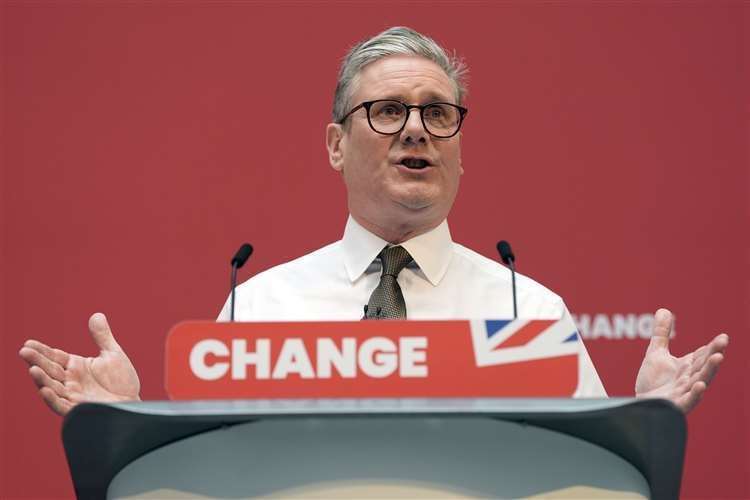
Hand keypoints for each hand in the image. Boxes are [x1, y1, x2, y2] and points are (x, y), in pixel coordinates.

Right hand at [19, 313, 140, 415]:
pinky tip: (45, 390)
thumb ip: (102, 337)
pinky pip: (62, 405)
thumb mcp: (112, 354)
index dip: (42, 351)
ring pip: (53, 387)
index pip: (55, 356)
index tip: (28, 343)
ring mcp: (73, 395)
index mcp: (76, 366)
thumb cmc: (121, 380)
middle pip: (50, 370)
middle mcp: (71, 380)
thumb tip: (97, 315)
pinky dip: (53, 399)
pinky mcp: (78, 409)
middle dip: (37, 361)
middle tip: (24, 352)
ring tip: (33, 369)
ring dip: (42, 379)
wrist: (131, 403)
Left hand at [635, 308, 727, 412]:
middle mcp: (689, 379)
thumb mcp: (656, 353)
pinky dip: (695, 394)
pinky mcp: (675, 406)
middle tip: (723, 342)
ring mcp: (684, 393)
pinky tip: (700, 386)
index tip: (722, 337)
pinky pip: (687, 401)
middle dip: (713, 354)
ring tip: (718, 358)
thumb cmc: (653, 382)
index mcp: (687, 367)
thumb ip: (661, 334)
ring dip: (709, 370)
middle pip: (703, 366)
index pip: (702, 355)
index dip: (712, 347)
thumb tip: (664, 310)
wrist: (642, 405)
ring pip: (699, 381)